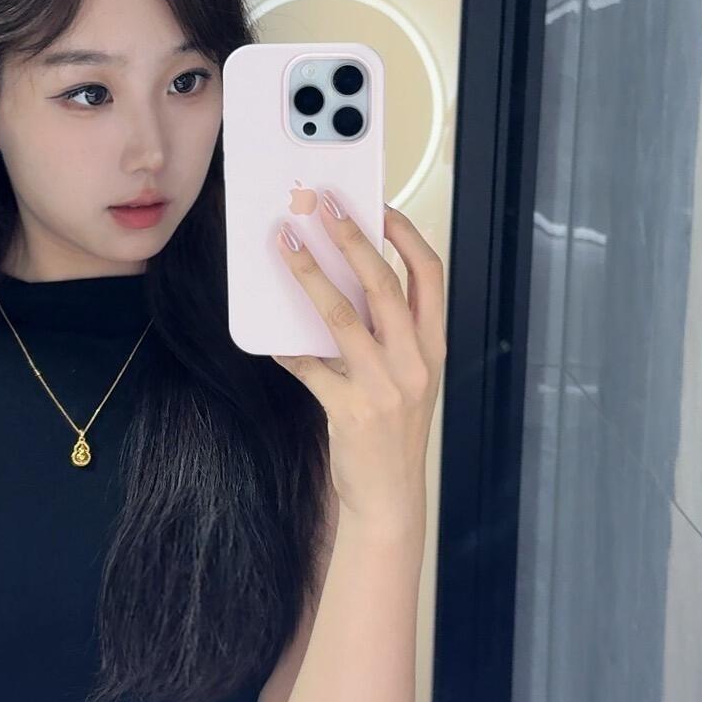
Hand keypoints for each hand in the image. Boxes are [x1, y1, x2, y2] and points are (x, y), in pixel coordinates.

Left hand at [270, 195, 446, 523]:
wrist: (390, 497)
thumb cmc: (393, 431)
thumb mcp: (405, 377)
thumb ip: (384, 334)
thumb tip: (338, 282)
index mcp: (433, 345)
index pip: (429, 274)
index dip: (404, 234)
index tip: (377, 204)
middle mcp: (415, 360)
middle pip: (383, 283)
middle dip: (351, 237)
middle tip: (321, 205)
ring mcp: (385, 386)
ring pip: (342, 315)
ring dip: (309, 274)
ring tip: (284, 245)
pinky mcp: (351, 411)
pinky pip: (310, 366)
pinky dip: (287, 347)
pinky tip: (269, 336)